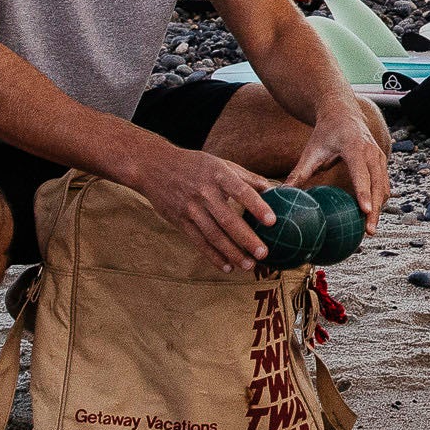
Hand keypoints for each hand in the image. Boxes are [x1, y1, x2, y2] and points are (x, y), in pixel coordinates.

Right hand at [129, 144, 278, 272]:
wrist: (154, 167)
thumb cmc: (196, 165)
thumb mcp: (221, 164)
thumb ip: (248, 178)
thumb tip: (275, 189)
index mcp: (218, 174)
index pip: (241, 191)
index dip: (257, 206)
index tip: (273, 221)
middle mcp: (204, 192)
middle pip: (227, 219)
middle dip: (246, 238)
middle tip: (264, 253)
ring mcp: (190, 208)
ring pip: (213, 235)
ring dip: (232, 252)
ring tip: (248, 265)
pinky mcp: (179, 221)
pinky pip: (198, 242)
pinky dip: (212, 256)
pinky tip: (227, 266)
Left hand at [284, 92, 392, 229]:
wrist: (342, 114)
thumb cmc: (325, 134)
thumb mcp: (311, 152)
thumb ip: (299, 173)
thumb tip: (280, 194)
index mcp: (354, 147)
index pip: (361, 173)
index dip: (364, 193)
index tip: (365, 211)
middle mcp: (372, 152)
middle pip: (378, 184)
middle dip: (376, 209)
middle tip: (369, 232)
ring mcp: (380, 157)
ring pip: (384, 187)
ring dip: (380, 208)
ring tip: (370, 229)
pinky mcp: (382, 163)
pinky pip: (384, 185)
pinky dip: (380, 201)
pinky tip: (370, 217)